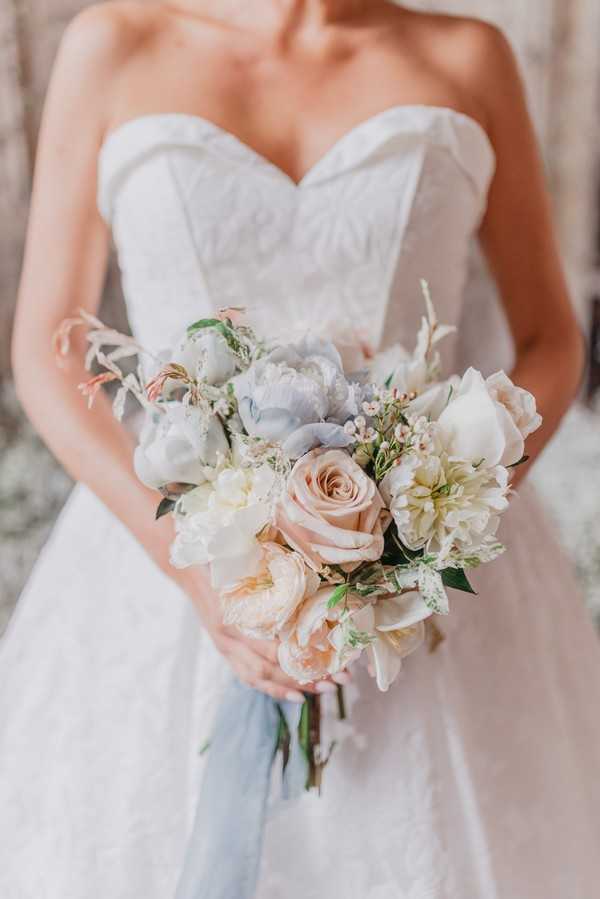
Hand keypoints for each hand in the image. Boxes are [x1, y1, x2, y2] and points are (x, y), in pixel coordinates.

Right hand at [184, 570, 348, 701]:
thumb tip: (310, 582)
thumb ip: (269, 580)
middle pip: (268, 668)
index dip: (299, 658)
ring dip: (289, 689)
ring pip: (258, 678)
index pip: (270, 648)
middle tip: (336, 683)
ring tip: (319, 693)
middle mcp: (229, 638)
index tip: (329, 662)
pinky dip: (270, 688)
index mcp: (235, 617)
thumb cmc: (220, 565)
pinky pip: (247, 676)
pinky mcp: (224, 651)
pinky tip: (292, 694)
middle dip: (302, 680)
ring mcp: (225, 647)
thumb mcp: (243, 568)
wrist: (188, 571)